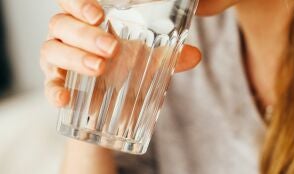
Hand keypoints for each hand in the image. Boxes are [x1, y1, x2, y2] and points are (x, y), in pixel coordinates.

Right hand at [40, 0, 201, 106]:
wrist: (114, 106)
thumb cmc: (127, 70)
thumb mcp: (148, 61)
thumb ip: (168, 56)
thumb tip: (194, 55)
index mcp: (88, 22)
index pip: (73, 2)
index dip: (79, 3)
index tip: (99, 14)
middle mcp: (69, 36)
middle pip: (62, 24)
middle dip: (86, 34)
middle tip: (112, 48)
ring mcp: (59, 59)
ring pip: (52, 49)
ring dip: (75, 57)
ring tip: (100, 68)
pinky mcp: (57, 84)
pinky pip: (48, 85)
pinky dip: (54, 90)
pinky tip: (65, 99)